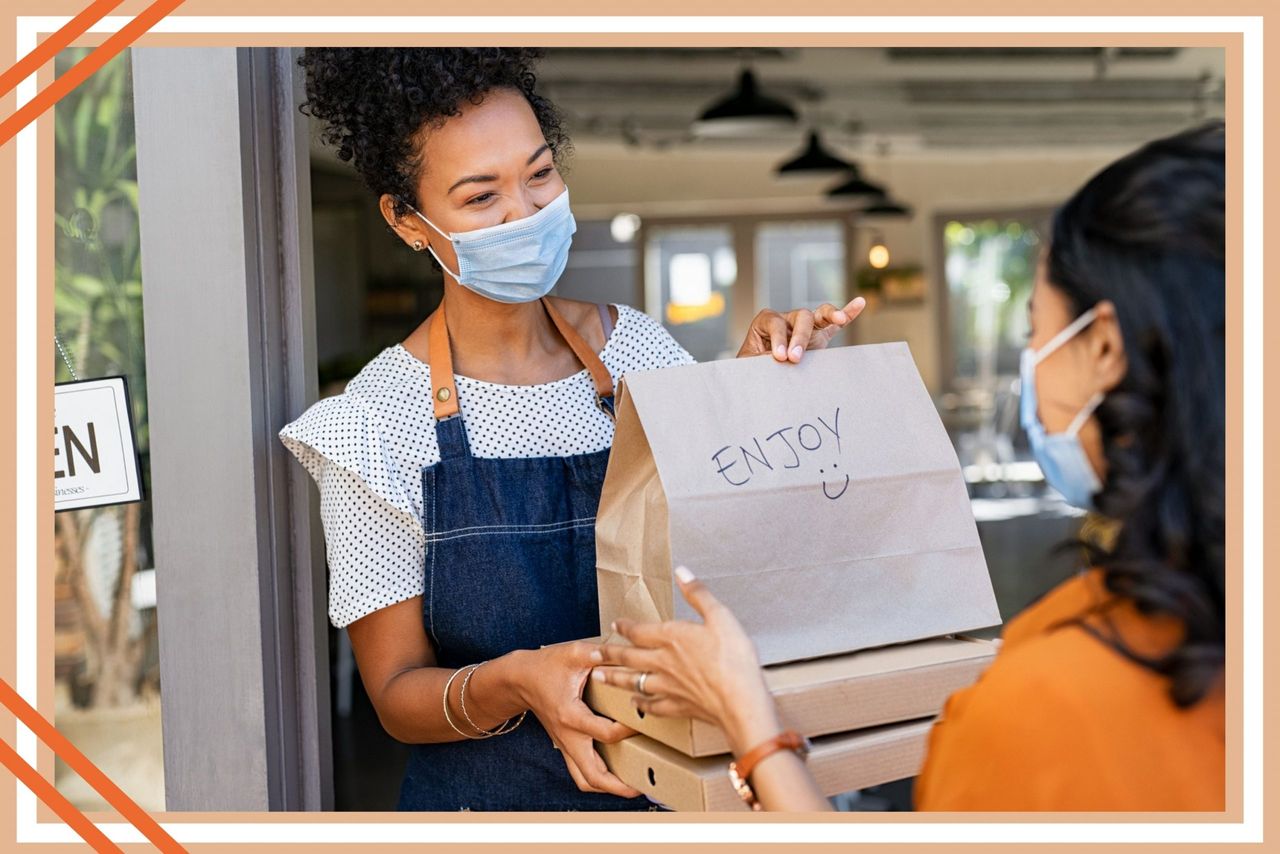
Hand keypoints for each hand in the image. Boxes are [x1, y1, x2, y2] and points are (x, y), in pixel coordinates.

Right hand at [515, 641, 641, 798]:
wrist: (519, 679)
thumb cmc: (545, 667)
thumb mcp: (572, 653)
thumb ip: (599, 653)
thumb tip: (624, 652)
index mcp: (571, 716)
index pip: (607, 733)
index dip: (629, 729)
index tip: (645, 720)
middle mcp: (568, 737)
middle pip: (594, 775)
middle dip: (619, 785)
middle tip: (644, 783)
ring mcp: (565, 745)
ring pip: (585, 780)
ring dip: (608, 787)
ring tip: (632, 785)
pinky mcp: (564, 746)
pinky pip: (580, 772)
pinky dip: (598, 778)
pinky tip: (616, 774)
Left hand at [592, 568, 781, 757]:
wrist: (740, 701)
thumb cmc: (733, 658)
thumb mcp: (720, 616)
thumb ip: (698, 594)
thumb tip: (682, 572)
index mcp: (672, 638)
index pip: (639, 631)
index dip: (625, 627)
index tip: (614, 625)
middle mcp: (663, 662)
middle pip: (629, 657)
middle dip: (609, 654)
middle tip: (592, 654)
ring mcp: (668, 687)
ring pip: (633, 681)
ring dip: (615, 678)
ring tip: (599, 677)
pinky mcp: (678, 706)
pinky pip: (652, 705)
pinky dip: (641, 704)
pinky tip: (635, 704)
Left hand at [737, 297, 865, 362]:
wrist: (761, 375)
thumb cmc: (753, 368)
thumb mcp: (750, 365)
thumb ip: (760, 362)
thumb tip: (773, 366)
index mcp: (766, 322)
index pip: (775, 323)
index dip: (779, 339)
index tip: (780, 358)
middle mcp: (788, 319)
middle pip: (800, 317)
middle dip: (800, 337)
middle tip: (795, 358)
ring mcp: (806, 326)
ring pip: (819, 315)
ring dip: (830, 315)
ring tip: (839, 319)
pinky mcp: (820, 336)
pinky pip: (834, 323)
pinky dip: (848, 313)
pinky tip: (859, 302)